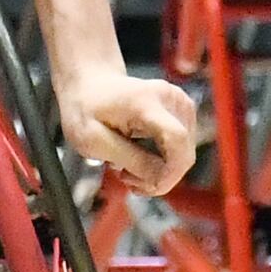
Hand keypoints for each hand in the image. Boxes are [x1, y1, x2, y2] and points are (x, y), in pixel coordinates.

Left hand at [57, 63, 193, 196]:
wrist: (90, 84)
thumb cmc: (86, 109)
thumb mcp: (94, 141)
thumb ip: (130, 160)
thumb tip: (159, 179)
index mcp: (146, 102)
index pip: (177, 140)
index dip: (170, 172)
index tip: (148, 187)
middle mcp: (170, 98)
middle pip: (183, 152)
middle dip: (160, 177)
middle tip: (127, 177)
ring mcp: (179, 102)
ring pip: (184, 154)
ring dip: (160, 170)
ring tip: (128, 167)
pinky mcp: (182, 110)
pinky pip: (181, 148)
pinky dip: (163, 161)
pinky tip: (140, 158)